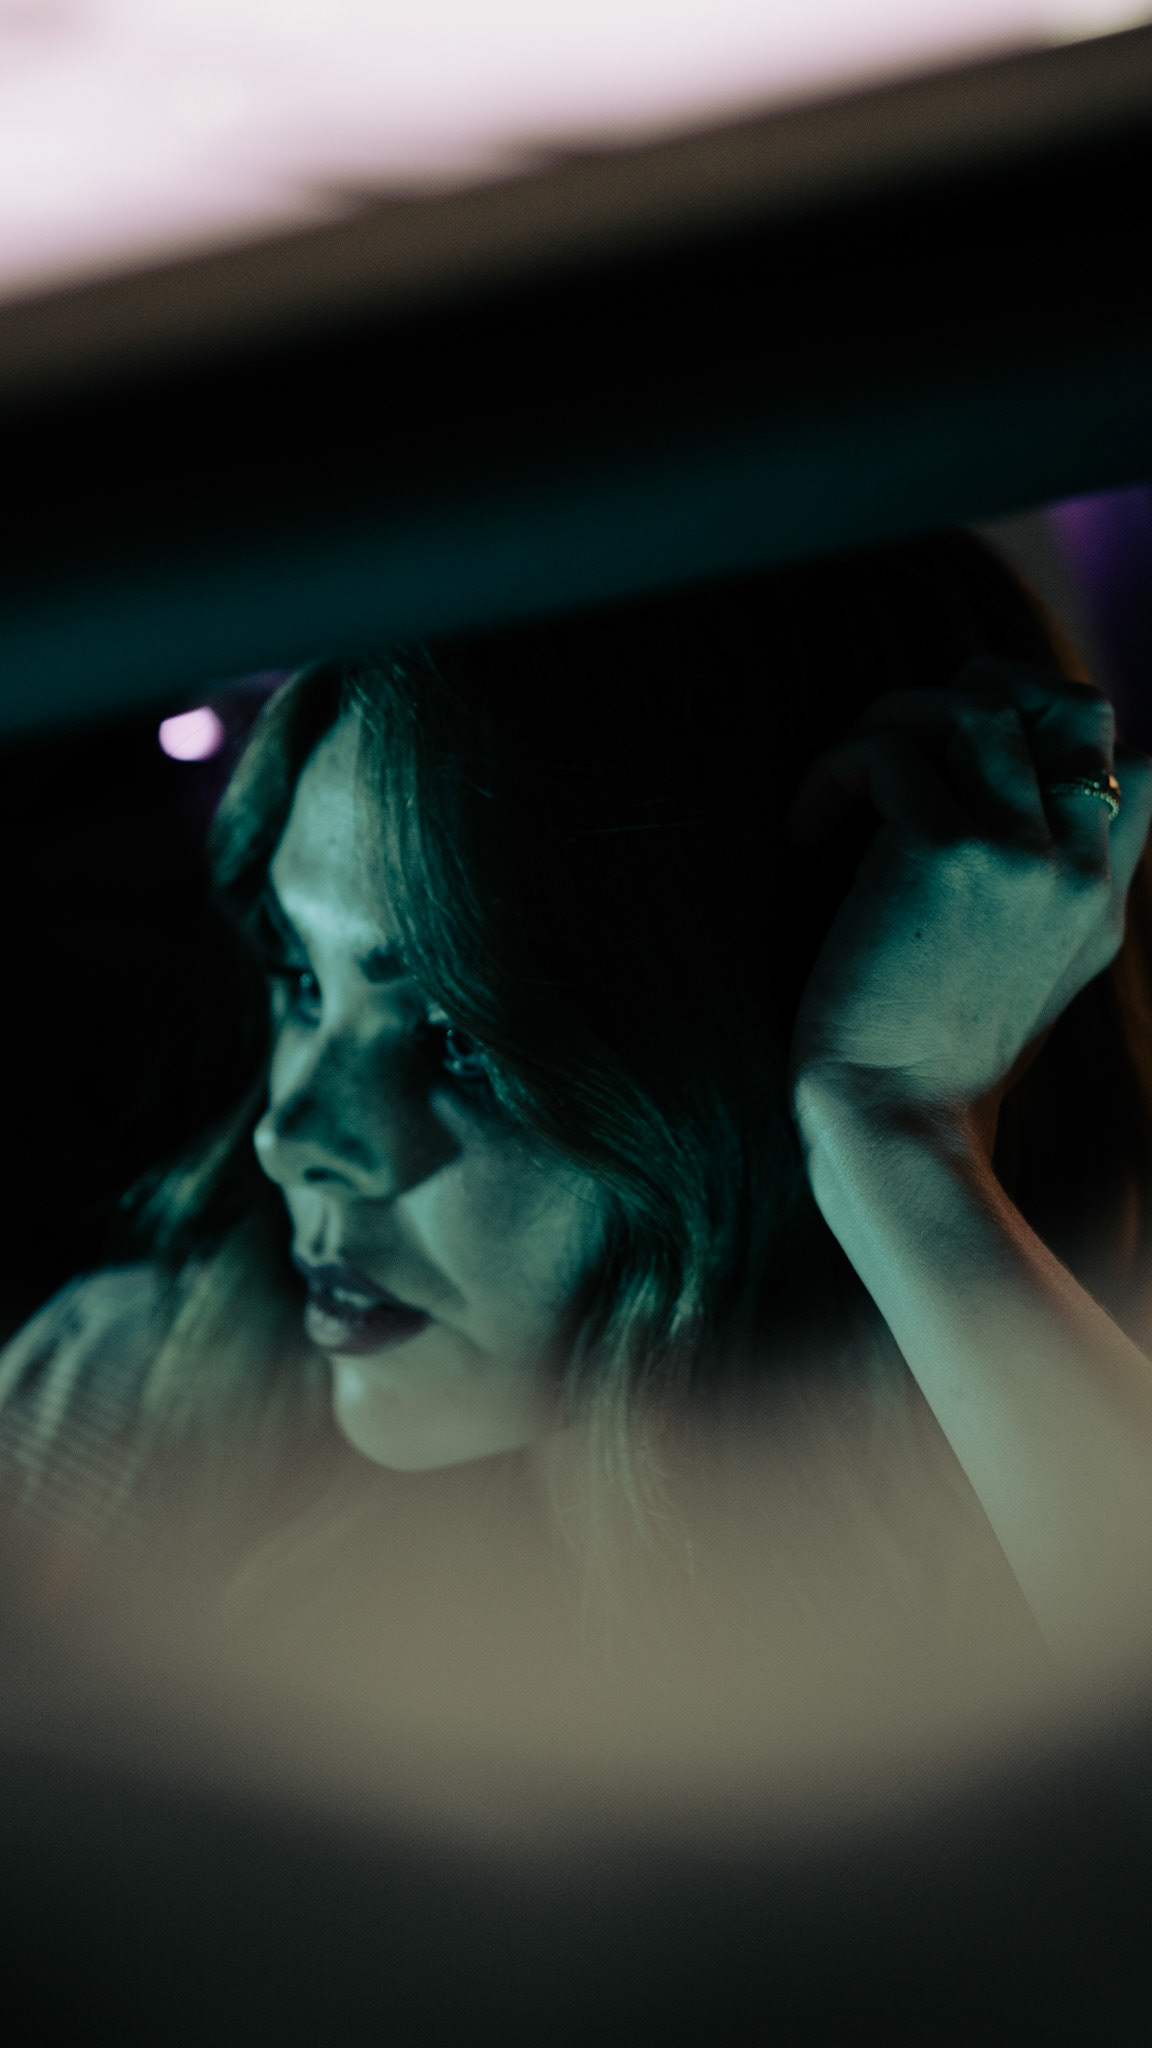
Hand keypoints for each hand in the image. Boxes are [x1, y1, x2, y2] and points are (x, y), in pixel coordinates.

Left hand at [785, 658, 1151, 1119]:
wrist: (894, 1123)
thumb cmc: (927, 1061)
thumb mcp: (1020, 978)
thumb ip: (1035, 896)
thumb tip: (985, 814)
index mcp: (1098, 898)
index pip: (1137, 765)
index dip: (1058, 729)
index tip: (972, 761)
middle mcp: (1077, 869)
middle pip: (1070, 705)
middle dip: (979, 692)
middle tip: (904, 742)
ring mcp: (1022, 858)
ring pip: (974, 707)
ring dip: (891, 721)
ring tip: (845, 782)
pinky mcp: (946, 859)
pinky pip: (892, 753)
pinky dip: (837, 771)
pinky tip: (804, 828)